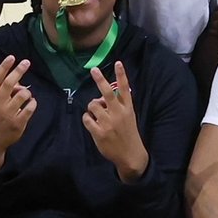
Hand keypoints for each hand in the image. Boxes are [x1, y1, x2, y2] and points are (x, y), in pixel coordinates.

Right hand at [0, 55, 35, 165]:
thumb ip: (3, 91)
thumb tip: (20, 80)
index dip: (4, 66)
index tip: (12, 57)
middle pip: (9, 83)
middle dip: (18, 71)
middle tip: (26, 62)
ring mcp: (8, 114)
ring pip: (23, 94)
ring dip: (27, 92)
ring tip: (26, 96)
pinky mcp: (18, 123)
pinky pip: (30, 107)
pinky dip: (33, 103)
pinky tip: (30, 104)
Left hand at [82, 62, 148, 181]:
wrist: (130, 155)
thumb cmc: (128, 133)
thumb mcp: (129, 117)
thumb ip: (117, 106)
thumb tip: (101, 97)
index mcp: (127, 109)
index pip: (124, 89)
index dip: (121, 75)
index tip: (118, 62)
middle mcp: (118, 114)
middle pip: (107, 93)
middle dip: (100, 80)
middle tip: (94, 70)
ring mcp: (108, 123)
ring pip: (92, 105)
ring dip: (91, 107)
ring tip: (96, 114)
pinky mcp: (99, 133)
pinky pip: (86, 119)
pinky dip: (87, 119)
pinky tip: (92, 124)